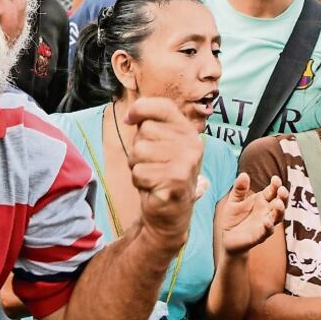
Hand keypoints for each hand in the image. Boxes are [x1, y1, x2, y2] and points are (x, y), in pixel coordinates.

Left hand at [122, 98, 205, 247]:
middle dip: (138, 149)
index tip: (128, 119)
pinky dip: (139, 182)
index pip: (162, 106)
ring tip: (152, 176)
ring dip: (137, 167)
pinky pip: (138, 172)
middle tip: (152, 165)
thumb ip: (150, 125)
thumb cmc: (161, 175)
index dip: (140, 108)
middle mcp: (191, 144)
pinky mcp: (176, 180)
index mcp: (188, 131)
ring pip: (138, 152)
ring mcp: (186, 162)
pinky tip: (153, 188)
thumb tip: (129, 116)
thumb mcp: (160, 145)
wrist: (171, 213)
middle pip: (144, 131)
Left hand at [220, 174, 287, 254]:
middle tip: (282, 190)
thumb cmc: (234, 217)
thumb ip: (239, 188)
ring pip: (277, 218)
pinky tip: (267, 222)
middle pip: (280, 203)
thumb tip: (243, 174)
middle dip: (283, 197)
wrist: (227, 238)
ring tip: (279, 204)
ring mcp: (264, 224)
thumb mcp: (234, 200)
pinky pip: (266, 232)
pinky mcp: (259, 236)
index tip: (275, 179)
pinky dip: (268, 227)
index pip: (272, 191)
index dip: (275, 185)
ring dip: (279, 211)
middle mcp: (266, 212)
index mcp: (262, 201)